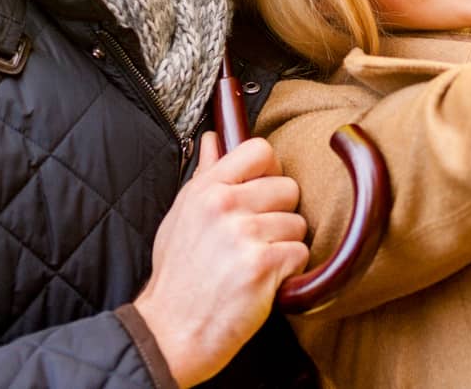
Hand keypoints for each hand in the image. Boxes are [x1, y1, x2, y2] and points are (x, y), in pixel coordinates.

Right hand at [132, 137, 309, 386]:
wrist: (170, 333)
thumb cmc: (177, 278)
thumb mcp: (181, 217)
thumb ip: (205, 175)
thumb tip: (215, 138)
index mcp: (206, 190)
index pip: (259, 150)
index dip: (270, 170)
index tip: (264, 192)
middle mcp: (224, 205)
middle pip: (288, 188)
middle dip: (281, 215)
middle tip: (257, 240)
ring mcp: (244, 234)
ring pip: (298, 224)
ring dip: (285, 247)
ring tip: (255, 264)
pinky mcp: (263, 264)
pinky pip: (300, 253)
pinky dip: (289, 272)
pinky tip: (262, 282)